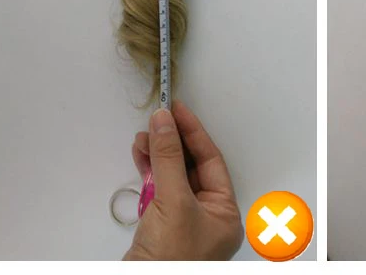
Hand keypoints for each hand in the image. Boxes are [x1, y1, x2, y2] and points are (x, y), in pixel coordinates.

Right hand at [124, 101, 243, 260]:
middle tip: (156, 120)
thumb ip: (168, 157)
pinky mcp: (160, 229)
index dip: (193, 132)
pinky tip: (140, 156)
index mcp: (225, 212)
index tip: (176, 109)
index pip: (211, 160)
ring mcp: (183, 224)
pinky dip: (148, 173)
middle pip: (191, 166)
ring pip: (172, 177)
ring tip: (142, 138)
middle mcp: (208, 217)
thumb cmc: (171, 257)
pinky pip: (158, 191)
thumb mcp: (173, 201)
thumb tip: (163, 120)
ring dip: (157, 155)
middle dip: (172, 142)